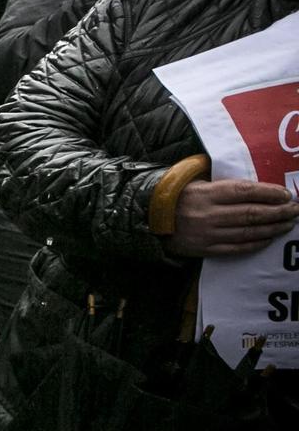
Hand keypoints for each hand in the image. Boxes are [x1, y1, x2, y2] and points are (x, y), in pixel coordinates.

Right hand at [163, 178, 298, 256]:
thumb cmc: (175, 196)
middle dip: (278, 212)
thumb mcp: (195, 181)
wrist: (146, 219)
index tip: (287, 195)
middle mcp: (208, 214)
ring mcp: (207, 233)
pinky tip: (268, 239)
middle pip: (251, 214)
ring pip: (247, 232)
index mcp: (207, 193)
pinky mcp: (204, 249)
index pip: (245, 192)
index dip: (269, 193)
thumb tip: (255, 185)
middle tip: (295, 211)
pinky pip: (236, 248)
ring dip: (272, 228)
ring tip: (288, 224)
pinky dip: (255, 244)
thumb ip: (221, 182)